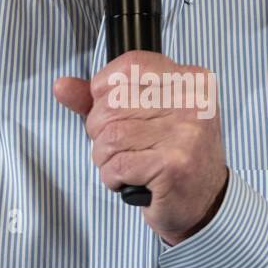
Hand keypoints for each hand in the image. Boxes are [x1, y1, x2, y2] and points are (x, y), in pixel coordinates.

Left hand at [53, 50, 228, 245]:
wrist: (205, 202)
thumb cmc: (172, 154)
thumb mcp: (142, 115)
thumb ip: (100, 98)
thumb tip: (61, 86)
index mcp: (189, 79)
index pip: (129, 66)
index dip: (105, 90)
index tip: (115, 110)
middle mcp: (192, 102)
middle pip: (111, 104)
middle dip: (101, 131)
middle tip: (124, 147)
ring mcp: (185, 133)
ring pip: (110, 136)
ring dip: (106, 157)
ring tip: (128, 164)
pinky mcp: (174, 165)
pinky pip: (116, 165)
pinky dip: (113, 177)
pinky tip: (132, 179)